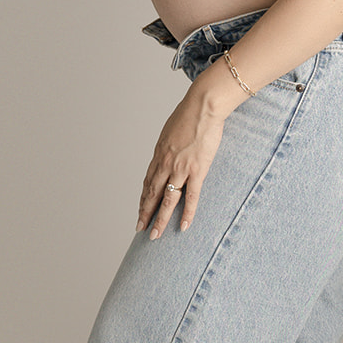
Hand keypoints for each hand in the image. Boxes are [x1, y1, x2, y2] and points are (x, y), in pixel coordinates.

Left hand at [136, 83, 225, 239]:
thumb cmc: (190, 114)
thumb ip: (170, 144)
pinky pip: (191, 197)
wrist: (203, 106)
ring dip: (160, 219)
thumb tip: (171, 150)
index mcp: (159, 154)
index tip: (141, 210)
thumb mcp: (171, 130)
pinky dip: (187, 213)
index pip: (148, 181)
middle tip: (139, 229)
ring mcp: (180, 168)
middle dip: (145, 213)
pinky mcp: (197, 170)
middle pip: (152, 194)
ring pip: (167, 200)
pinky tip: (184, 226)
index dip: (143, 198)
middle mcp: (165, 164)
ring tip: (155, 235)